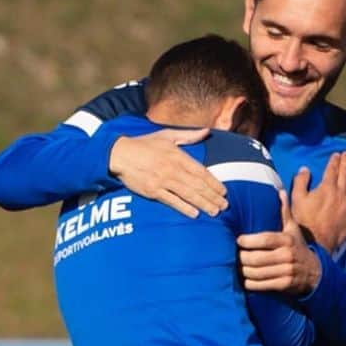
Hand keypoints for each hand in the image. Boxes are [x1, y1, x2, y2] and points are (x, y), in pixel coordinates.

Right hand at [108, 130, 227, 217]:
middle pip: (197, 185)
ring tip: (215, 212)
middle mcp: (172, 169)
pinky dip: (184, 208)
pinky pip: (172, 201)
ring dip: (203, 204)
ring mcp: (163, 181)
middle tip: (225, 206)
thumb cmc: (144, 144)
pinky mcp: (153, 191)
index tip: (224, 192)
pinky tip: (194, 214)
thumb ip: (189, 135)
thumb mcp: (167, 135)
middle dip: (212, 197)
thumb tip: (207, 131)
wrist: (120, 154)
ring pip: (188, 194)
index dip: (214, 183)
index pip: (201, 171)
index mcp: (178, 155)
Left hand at [237, 191, 322, 294]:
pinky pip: (262, 285)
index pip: (264, 239)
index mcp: (286, 240)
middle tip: (233, 256)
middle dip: (241, 258)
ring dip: (243, 272)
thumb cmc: (298, 247)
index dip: (248, 241)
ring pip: (257, 273)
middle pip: (256, 258)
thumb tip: (280, 192)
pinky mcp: (284, 284)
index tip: (238, 240)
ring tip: (236, 268)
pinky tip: (244, 280)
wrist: (315, 272)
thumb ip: (284, 212)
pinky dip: (250, 284)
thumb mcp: (293, 230)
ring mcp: (286, 271)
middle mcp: (287, 255)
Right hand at [290, 151, 345, 251]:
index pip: (332, 170)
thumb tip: (305, 169)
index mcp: (326, 188)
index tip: (337, 154)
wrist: (316, 242)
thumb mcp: (296, 199)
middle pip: (345, 174)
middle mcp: (340, 193)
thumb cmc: (304, 221)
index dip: (334, 161)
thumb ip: (300, 182)